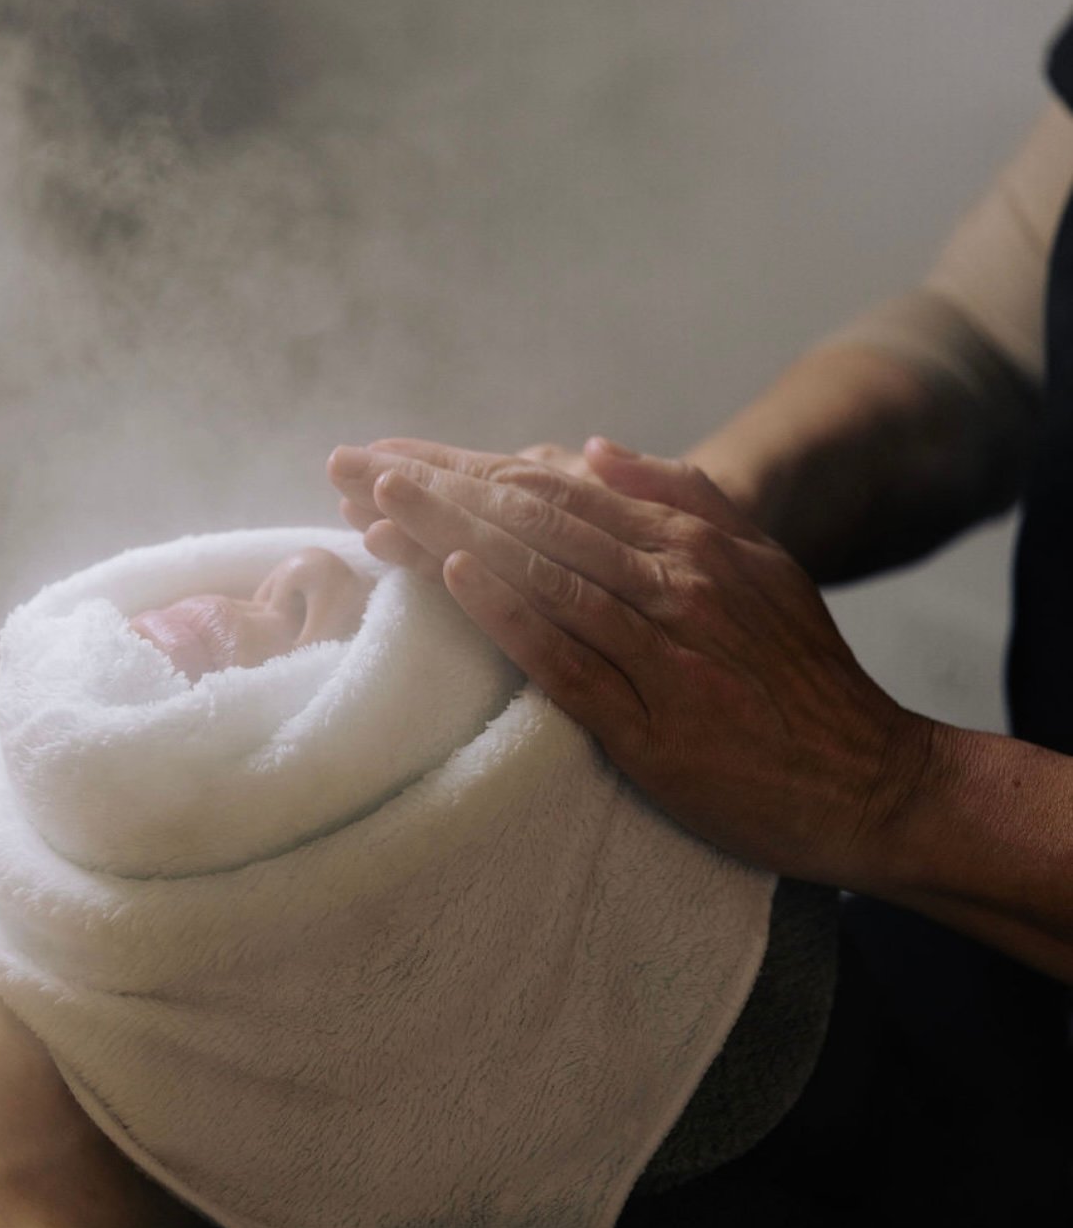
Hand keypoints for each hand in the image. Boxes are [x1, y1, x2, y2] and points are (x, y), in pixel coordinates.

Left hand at [327, 436, 934, 888]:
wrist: (869, 780)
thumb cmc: (804, 680)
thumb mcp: (762, 566)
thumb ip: (684, 498)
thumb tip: (591, 447)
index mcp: (693, 543)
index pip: (559, 490)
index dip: (472, 472)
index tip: (401, 459)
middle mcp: (675, 583)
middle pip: (537, 521)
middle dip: (440, 491)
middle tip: (358, 468)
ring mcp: (664, 651)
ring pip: (543, 575)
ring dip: (454, 536)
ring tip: (380, 506)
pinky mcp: (652, 724)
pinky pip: (568, 658)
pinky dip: (510, 614)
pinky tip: (453, 580)